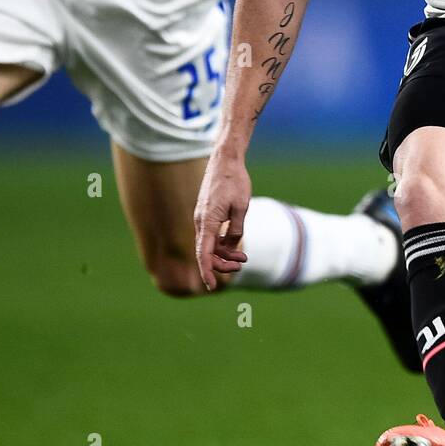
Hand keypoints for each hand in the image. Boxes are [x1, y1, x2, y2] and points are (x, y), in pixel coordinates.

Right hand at [194, 152, 252, 290]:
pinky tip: (235, 245)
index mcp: (207, 221)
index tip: (212, 286)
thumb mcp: (241, 208)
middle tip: (240, 266)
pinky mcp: (207, 212)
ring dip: (224, 253)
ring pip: (210, 243)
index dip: (207, 271)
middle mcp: (201, 221)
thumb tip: (231, 245)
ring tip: (243, 257)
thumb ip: (236, 229)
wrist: (225, 159)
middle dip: (221, 263)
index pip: (203, 253)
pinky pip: (211, 234)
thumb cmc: (234, 181)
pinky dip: (222, 242)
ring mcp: (203, 217)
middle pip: (206, 251)